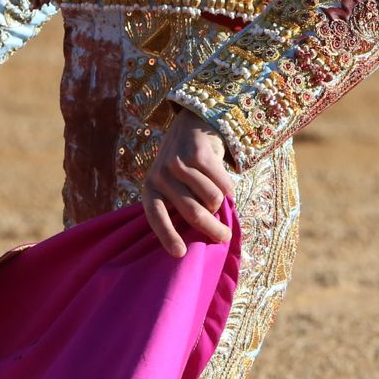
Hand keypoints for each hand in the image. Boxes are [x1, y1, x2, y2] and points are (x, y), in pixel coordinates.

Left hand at [143, 110, 235, 257]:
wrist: (191, 125)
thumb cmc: (184, 166)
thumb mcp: (173, 185)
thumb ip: (182, 205)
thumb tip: (206, 234)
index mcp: (150, 189)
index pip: (156, 217)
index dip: (167, 236)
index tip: (180, 253)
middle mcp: (160, 176)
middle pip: (193, 213)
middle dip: (213, 229)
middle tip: (225, 236)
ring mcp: (178, 164)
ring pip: (212, 199)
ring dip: (221, 203)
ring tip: (218, 196)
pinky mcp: (197, 155)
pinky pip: (222, 184)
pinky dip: (228, 188)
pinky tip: (223, 181)